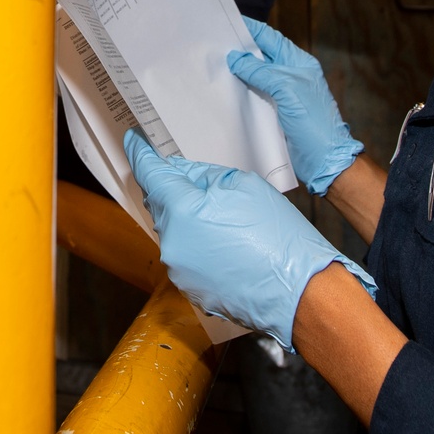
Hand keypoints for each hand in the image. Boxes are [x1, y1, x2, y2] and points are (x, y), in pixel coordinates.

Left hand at [125, 130, 374, 350]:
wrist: (298, 291)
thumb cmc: (277, 236)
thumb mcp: (243, 186)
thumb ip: (205, 176)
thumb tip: (184, 176)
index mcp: (182, 212)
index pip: (151, 176)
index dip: (141, 155)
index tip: (135, 142)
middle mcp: (172, 244)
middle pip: (161, 204)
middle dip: (173, 187)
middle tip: (194, 174)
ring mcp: (180, 271)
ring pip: (174, 230)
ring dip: (188, 217)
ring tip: (223, 213)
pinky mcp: (191, 289)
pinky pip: (186, 255)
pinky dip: (198, 242)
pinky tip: (226, 239)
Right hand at [230, 17, 362, 195]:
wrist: (323, 159)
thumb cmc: (313, 122)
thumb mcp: (287, 89)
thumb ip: (261, 72)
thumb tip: (236, 58)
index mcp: (299, 63)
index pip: (272, 39)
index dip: (252, 30)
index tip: (230, 22)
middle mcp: (291, 76)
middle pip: (262, 56)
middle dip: (242, 50)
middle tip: (216, 44)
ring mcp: (283, 94)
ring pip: (257, 76)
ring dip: (239, 70)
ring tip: (215, 63)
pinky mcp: (275, 112)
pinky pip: (255, 94)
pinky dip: (241, 90)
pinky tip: (225, 88)